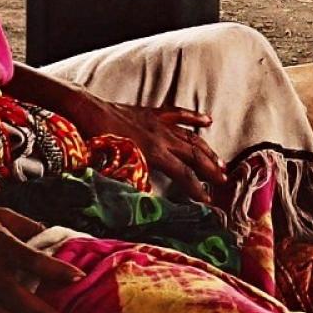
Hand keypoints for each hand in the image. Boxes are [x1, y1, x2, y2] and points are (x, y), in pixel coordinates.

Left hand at [70, 100, 228, 203]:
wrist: (87, 111)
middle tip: (224, 182)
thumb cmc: (97, 140)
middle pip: (193, 156)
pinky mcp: (152, 113)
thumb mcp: (114, 166)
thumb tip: (146, 198)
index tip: (208, 201)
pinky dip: (193, 117)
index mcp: (153, 152)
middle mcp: (161, 137)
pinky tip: (207, 121)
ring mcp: (158, 123)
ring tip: (221, 162)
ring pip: (190, 137)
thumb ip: (134, 180)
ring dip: (207, 150)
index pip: (182, 174)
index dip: (197, 189)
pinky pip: (177, 114)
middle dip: (210, 170)